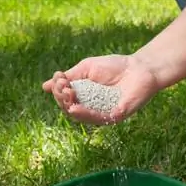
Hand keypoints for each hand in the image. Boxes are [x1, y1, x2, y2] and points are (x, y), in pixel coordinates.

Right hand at [42, 54, 159, 124]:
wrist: (140, 67)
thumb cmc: (115, 66)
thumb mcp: (86, 69)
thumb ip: (69, 77)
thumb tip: (44, 86)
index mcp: (85, 97)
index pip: (65, 100)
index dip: (58, 90)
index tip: (60, 77)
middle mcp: (92, 108)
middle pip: (70, 110)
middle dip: (62, 98)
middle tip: (63, 85)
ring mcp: (103, 114)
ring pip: (81, 117)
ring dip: (70, 106)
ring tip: (66, 95)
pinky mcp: (115, 116)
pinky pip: (97, 119)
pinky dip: (85, 114)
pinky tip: (75, 107)